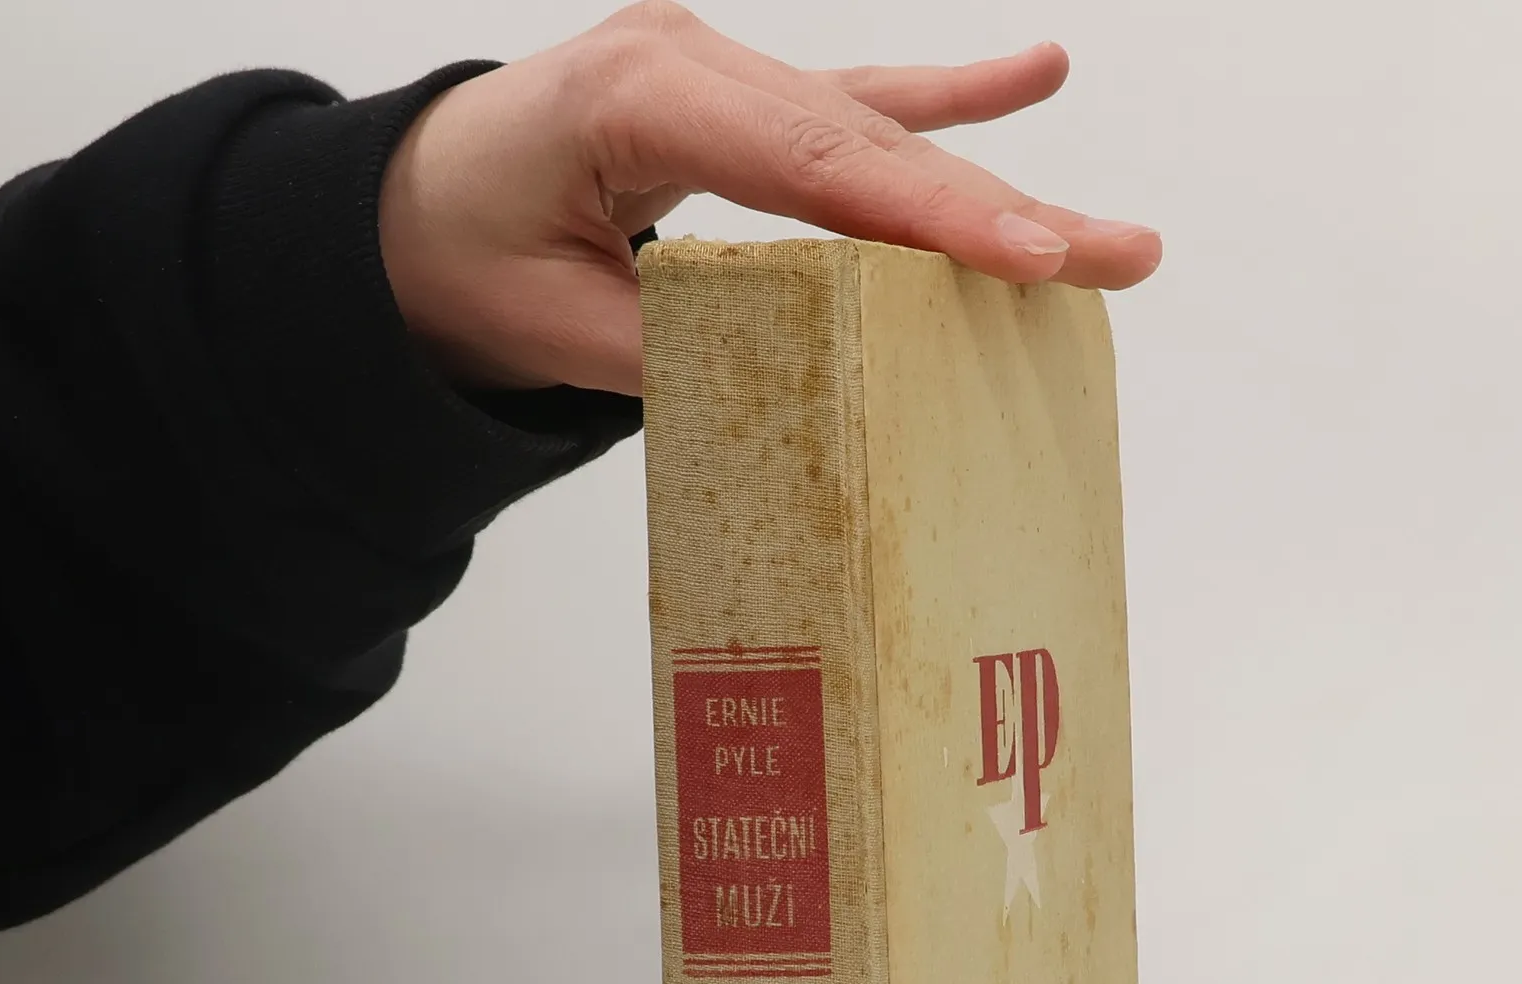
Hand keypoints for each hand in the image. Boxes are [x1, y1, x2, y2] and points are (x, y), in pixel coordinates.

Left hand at [378, 2, 1161, 395]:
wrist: (405, 207)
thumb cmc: (460, 256)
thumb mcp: (545, 323)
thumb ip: (669, 350)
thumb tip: (795, 384)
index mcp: (638, 94)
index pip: (812, 162)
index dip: (929, 212)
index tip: (1028, 257)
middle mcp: (695, 61)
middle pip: (873, 147)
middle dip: (1001, 213)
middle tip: (1116, 258)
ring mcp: (725, 74)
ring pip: (883, 136)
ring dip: (999, 187)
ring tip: (1107, 235)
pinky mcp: (743, 106)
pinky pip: (858, 105)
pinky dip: (947, 101)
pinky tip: (1034, 72)